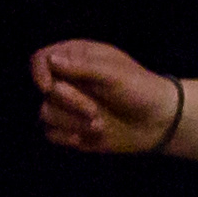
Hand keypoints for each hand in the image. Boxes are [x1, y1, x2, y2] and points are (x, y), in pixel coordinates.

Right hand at [33, 39, 183, 153]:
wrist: (158, 122)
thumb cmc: (139, 89)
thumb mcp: (112, 74)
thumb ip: (81, 67)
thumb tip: (50, 60)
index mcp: (76, 58)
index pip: (41, 59)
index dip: (39, 72)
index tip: (47, 87)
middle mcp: (68, 80)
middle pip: (45, 90)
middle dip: (69, 103)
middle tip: (94, 111)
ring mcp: (68, 106)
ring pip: (46, 113)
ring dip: (71, 122)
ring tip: (99, 125)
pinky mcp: (71, 128)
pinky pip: (51, 133)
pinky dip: (66, 137)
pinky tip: (86, 138)